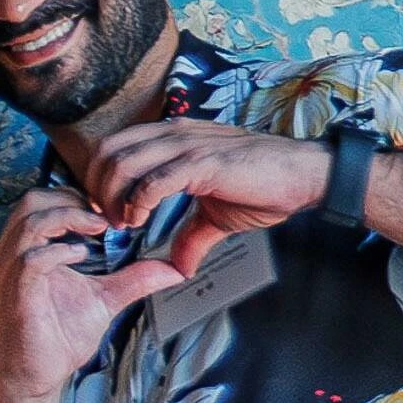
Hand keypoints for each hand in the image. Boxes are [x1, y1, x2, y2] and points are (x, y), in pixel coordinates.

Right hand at [0, 186, 182, 401]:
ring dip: (69, 218)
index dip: (76, 197)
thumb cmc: (58, 338)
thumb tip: (173, 269)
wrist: (37, 375)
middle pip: (32, 201)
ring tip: (99, 228)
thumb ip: (134, 278)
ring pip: (30, 221)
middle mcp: (11, 255)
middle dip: (73, 200)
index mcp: (26, 251)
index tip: (108, 209)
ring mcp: (9, 272)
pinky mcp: (16, 292)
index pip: (42, 202)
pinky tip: (83, 257)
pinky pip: (32, 258)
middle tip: (106, 214)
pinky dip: (60, 251)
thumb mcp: (105, 299)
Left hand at [78, 119, 326, 276]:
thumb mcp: (216, 216)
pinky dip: (137, 203)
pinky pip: (153, 181)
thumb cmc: (265, 186)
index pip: (113, 146)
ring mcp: (188, 146)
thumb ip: (191, 236)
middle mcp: (174, 135)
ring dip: (113, 198)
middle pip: (107, 152)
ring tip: (123, 223)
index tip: (104, 209)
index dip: (99, 178)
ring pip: (123, 163)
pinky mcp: (203, 163)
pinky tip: (140, 220)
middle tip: (108, 219)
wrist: (305, 176)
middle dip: (97, 188)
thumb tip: (180, 267)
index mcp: (172, 137)